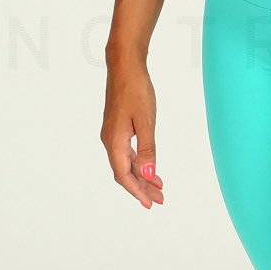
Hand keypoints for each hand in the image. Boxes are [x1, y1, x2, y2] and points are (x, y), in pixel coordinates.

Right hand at [101, 53, 164, 208]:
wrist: (124, 66)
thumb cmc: (136, 90)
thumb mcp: (146, 121)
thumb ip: (147, 149)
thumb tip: (147, 174)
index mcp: (115, 141)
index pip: (124, 175)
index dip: (137, 191)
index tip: (150, 203)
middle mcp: (110, 140)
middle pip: (124, 172)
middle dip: (142, 188)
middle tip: (160, 199)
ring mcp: (112, 134)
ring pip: (126, 163)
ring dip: (141, 176)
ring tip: (158, 187)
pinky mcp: (117, 127)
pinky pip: (126, 152)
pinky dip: (138, 163)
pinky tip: (149, 166)